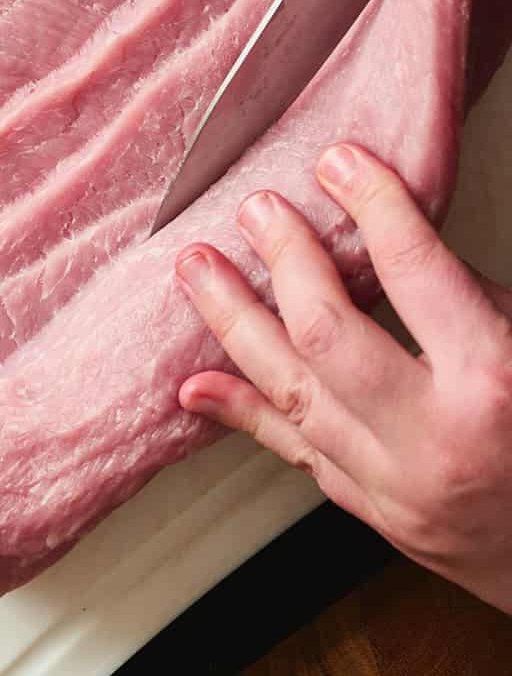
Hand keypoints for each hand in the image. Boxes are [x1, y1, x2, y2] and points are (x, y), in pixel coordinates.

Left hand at [174, 143, 511, 614]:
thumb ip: (475, 300)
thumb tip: (395, 232)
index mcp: (494, 383)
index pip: (415, 272)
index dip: (373, 204)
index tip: (340, 161)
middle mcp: (436, 440)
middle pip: (328, 334)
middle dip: (285, 259)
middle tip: (256, 207)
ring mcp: (397, 488)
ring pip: (292, 394)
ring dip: (235, 322)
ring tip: (197, 270)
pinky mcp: (377, 515)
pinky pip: (295, 453)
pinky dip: (242, 414)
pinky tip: (194, 386)